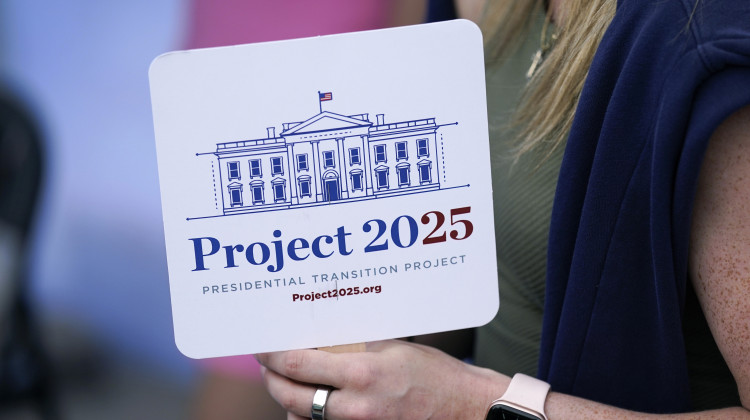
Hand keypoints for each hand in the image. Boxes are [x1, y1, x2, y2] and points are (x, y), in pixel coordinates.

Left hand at [256, 340, 508, 419]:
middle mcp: (355, 407)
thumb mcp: (393, 348)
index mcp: (364, 374)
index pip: (300, 365)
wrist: (466, 410)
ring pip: (302, 418)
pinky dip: (310, 417)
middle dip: (272, 379)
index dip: (273, 355)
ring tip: (289, 381)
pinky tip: (312, 403)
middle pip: (292, 396)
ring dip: (289, 400)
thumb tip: (319, 337)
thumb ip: (354, 346)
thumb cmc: (435, 374)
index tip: (263, 346)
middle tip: (268, 364)